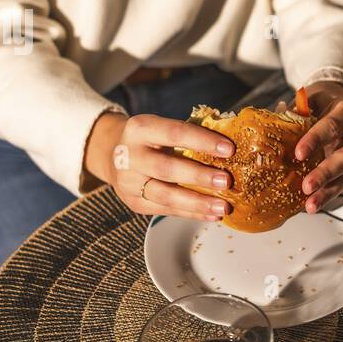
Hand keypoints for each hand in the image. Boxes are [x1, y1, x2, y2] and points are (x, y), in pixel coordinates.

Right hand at [83, 111, 235, 219]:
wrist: (112, 153)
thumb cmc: (150, 139)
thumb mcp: (161, 127)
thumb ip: (190, 135)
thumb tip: (231, 147)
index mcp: (140, 128)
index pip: (174, 132)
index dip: (203, 141)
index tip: (229, 149)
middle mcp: (130, 155)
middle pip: (167, 168)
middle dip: (199, 176)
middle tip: (226, 181)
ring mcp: (129, 182)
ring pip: (165, 195)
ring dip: (197, 202)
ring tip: (223, 206)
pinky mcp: (134, 202)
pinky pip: (166, 210)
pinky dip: (192, 213)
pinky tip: (212, 214)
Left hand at [293, 81, 342, 212]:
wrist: (341, 107)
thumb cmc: (323, 104)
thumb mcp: (310, 99)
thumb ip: (295, 111)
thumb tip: (275, 121)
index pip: (333, 125)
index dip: (316, 139)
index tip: (298, 153)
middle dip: (325, 172)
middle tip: (306, 186)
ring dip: (328, 191)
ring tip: (310, 204)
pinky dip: (328, 195)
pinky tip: (314, 204)